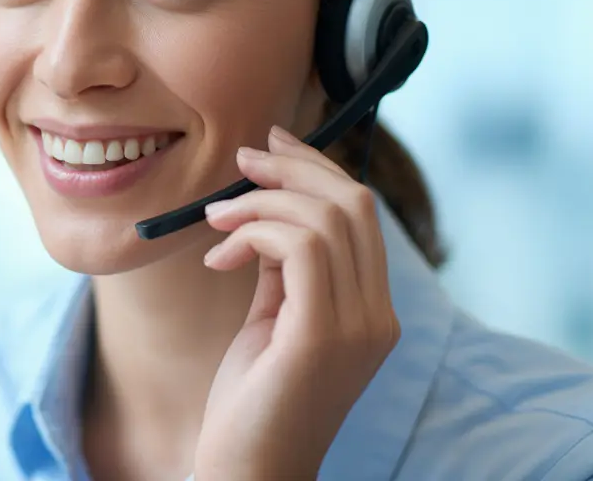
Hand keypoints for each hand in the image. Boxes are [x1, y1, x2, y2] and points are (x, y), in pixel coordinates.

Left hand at [192, 125, 399, 480]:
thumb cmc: (252, 401)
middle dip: (292, 168)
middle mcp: (377, 316)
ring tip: (214, 221)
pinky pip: (301, 246)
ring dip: (260, 201)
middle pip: (352, 202)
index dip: (316, 167)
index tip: (270, 145)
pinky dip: (254, 232)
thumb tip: (270, 205)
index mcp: (372, 310)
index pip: (360, 213)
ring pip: (326, 217)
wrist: (246, 472)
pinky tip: (220, 255)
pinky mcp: (323, 336)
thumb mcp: (273, 319)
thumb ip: (283, 267)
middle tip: (240, 161)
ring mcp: (357, 327)